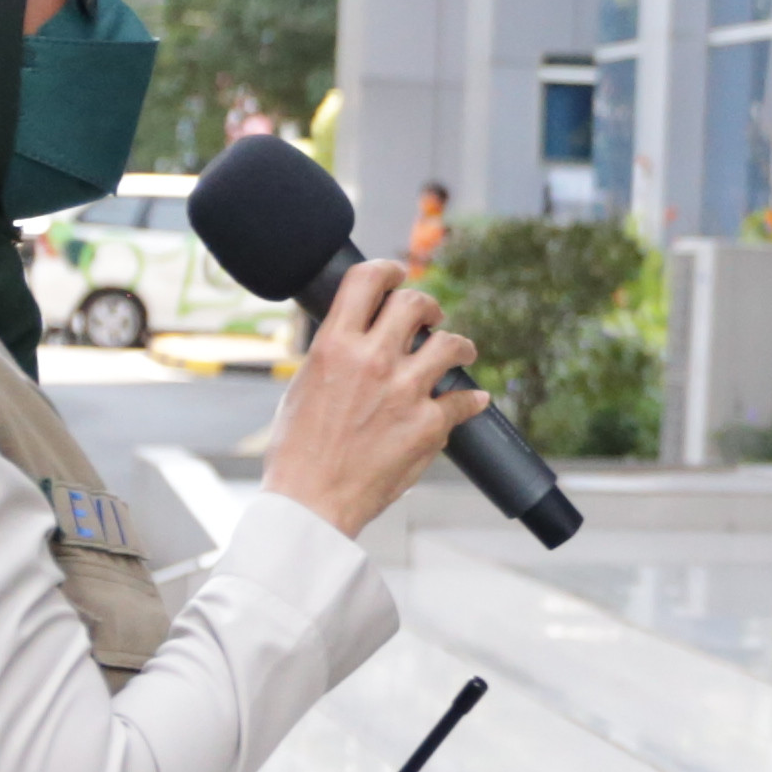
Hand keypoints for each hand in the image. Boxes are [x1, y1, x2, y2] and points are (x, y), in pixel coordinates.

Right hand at [263, 263, 483, 540]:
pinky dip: (472, 400)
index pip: (366, 281)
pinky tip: (473, 400)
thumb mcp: (302, 386)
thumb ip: (334, 355)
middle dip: (428, 306)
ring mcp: (405, 391)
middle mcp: (372, 361)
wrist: (310, 501)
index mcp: (334, 346)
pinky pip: (465, 399)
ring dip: (460, 345)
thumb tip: (355, 336)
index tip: (397, 274)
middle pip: (416, 303)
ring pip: (451, 344)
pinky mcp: (429, 425)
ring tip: (460, 352)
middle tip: (431, 318)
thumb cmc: (298, 451)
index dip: (387, 269)